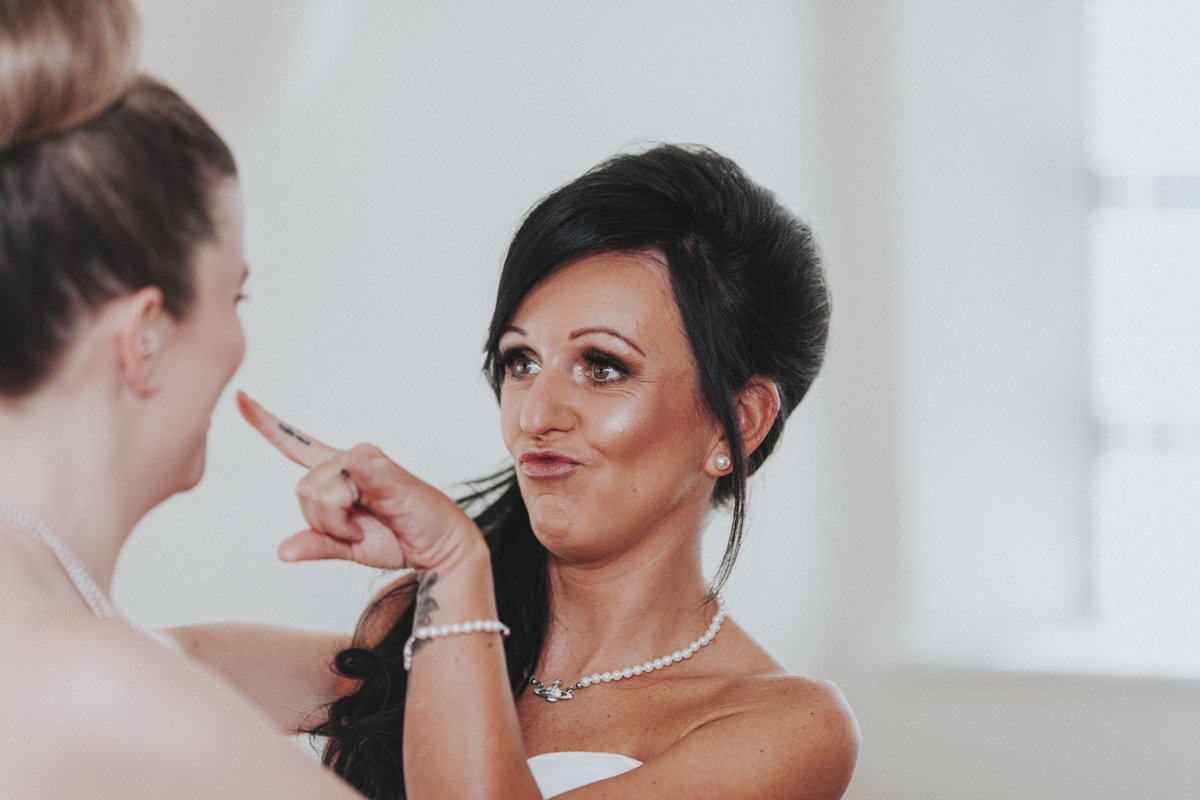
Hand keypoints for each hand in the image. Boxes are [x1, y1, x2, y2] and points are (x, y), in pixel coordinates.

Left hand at [236, 391, 480, 571]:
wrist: (441, 547)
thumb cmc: (401, 539)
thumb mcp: (349, 547)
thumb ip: (317, 543)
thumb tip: (282, 551)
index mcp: (340, 471)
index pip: (296, 444)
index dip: (266, 423)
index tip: (239, 399)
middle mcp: (352, 458)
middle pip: (303, 491)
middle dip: (324, 523)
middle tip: (357, 529)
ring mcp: (367, 461)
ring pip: (319, 494)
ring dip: (339, 523)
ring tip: (370, 524)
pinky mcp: (381, 471)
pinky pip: (347, 477)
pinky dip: (350, 493)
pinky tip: (372, 502)